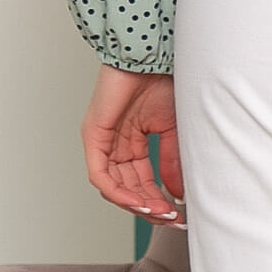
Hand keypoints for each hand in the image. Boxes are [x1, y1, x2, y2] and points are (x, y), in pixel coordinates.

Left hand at [81, 62, 186, 229]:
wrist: (150, 53)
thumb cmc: (160, 78)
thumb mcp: (172, 126)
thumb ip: (171, 159)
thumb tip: (176, 193)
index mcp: (132, 140)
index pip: (142, 180)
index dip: (158, 199)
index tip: (177, 213)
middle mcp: (114, 144)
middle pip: (128, 187)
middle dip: (150, 206)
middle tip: (171, 218)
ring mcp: (102, 141)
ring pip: (113, 186)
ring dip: (136, 203)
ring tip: (160, 212)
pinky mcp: (93, 136)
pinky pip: (101, 176)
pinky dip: (119, 192)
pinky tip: (140, 201)